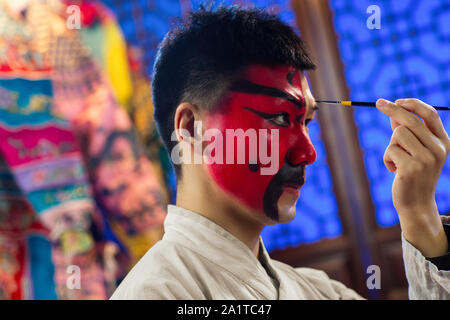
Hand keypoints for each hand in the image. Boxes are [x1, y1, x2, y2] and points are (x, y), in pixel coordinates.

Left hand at [376, 98, 449, 256]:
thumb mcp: (415, 151)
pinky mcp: (411, 168)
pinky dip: (387, 158)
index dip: (412, 103)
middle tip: (377, 102)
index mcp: (443, 142)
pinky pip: (390, 150)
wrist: (416, 204)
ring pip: (398, 134)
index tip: (396, 99)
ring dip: (391, 145)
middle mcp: (438, 149)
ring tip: (396, 160)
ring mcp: (426, 159)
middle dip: (391, 109)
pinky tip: (394, 170)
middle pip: (410, 120)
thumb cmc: (413, 174)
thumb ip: (408, 132)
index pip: (430, 114)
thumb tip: (394, 112)